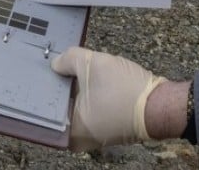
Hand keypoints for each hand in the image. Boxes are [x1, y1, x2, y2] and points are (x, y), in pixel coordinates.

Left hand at [50, 46, 165, 150]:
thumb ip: (69, 59)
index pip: (44, 108)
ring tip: (68, 68)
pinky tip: (86, 78)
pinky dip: (87, 95)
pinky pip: (89, 109)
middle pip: (59, 108)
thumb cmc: (126, 92)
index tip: (37, 71)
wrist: (162, 104)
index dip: (41, 86)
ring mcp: (95, 134)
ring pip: (75, 107)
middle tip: (51, 66)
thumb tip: (58, 62)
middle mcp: (80, 138)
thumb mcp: (93, 64)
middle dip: (57, 86)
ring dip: (74, 89)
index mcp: (70, 130)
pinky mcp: (108, 127)